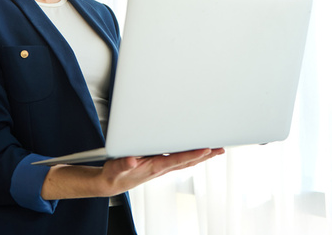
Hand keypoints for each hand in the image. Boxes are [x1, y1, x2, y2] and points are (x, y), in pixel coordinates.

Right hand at [100, 148, 224, 195]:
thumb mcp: (116, 168)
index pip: (178, 159)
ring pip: (186, 160)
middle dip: (205, 155)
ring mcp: (162, 167)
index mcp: (154, 167)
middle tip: (220, 149)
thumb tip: (132, 160)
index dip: (192, 154)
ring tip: (215, 150)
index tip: (207, 148)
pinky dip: (191, 155)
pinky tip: (197, 153)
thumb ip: (124, 164)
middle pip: (188, 160)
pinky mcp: (160, 165)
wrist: (111, 183)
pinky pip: (180, 160)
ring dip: (201, 155)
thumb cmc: (114, 174)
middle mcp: (162, 168)